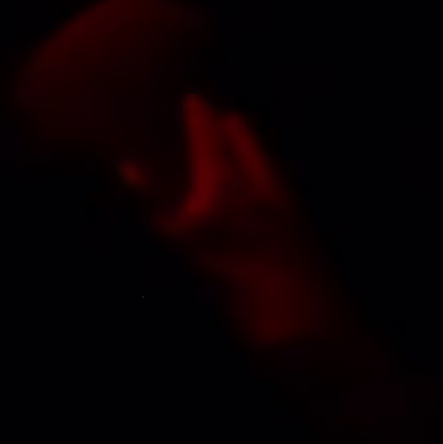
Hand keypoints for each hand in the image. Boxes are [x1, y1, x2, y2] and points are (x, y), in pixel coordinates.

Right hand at [150, 96, 352, 355]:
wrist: (316, 345)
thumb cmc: (240, 295)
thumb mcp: (188, 251)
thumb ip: (155, 208)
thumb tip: (126, 166)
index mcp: (229, 193)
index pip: (209, 146)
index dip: (200, 122)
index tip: (194, 98)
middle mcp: (263, 199)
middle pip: (248, 157)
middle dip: (235, 135)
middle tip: (228, 115)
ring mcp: (292, 225)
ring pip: (272, 179)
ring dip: (259, 158)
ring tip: (251, 144)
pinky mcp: (309, 253)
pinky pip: (288, 205)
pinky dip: (276, 190)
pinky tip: (274, 201)